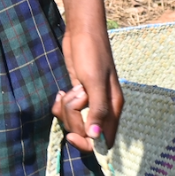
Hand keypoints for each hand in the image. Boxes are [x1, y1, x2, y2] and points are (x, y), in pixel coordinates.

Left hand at [53, 23, 123, 152]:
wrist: (82, 31)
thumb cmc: (91, 53)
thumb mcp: (94, 82)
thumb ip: (97, 109)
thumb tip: (94, 136)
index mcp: (113, 108)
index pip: (104, 141)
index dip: (88, 143)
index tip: (72, 135)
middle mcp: (103, 108)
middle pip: (85, 132)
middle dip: (73, 119)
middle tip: (74, 97)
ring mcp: (89, 102)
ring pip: (73, 121)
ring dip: (66, 109)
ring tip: (70, 90)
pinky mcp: (78, 95)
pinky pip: (67, 110)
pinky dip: (61, 104)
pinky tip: (62, 91)